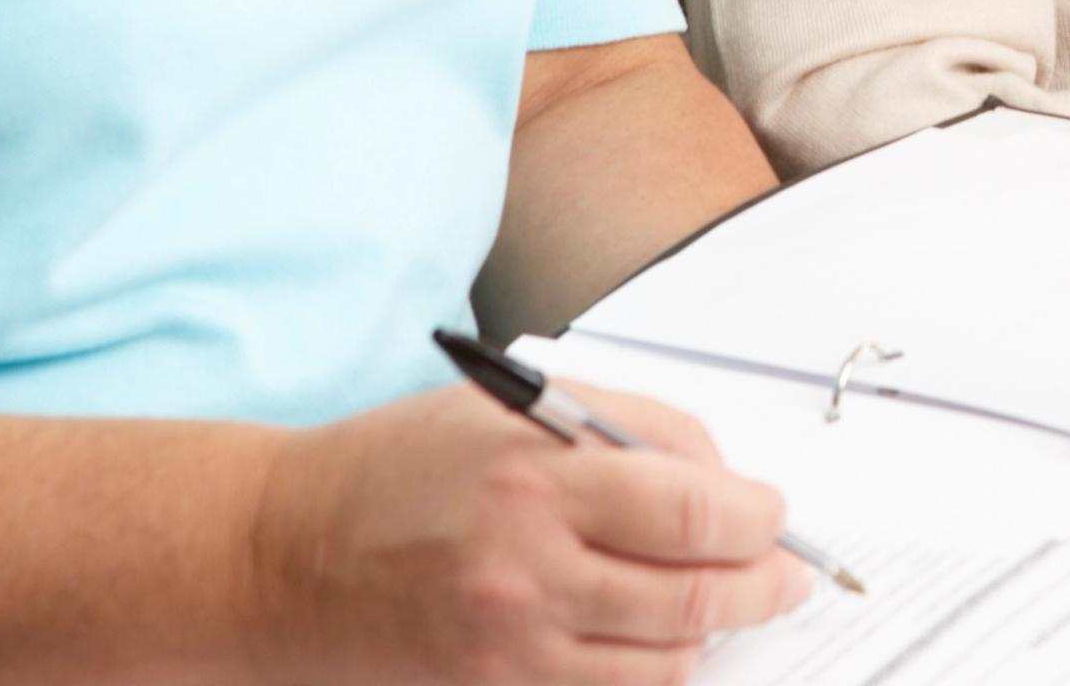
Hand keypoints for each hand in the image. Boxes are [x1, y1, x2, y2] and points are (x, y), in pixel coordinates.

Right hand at [251, 383, 805, 683]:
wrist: (282, 555)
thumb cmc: (398, 468)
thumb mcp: (516, 410)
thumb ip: (632, 430)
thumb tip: (726, 477)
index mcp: (540, 480)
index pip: (698, 514)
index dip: (761, 520)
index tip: (774, 514)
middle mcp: (529, 571)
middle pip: (695, 599)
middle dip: (763, 586)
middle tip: (786, 574)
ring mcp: (511, 648)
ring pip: (663, 664)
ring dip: (709, 636)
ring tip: (717, 603)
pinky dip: (649, 674)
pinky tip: (652, 643)